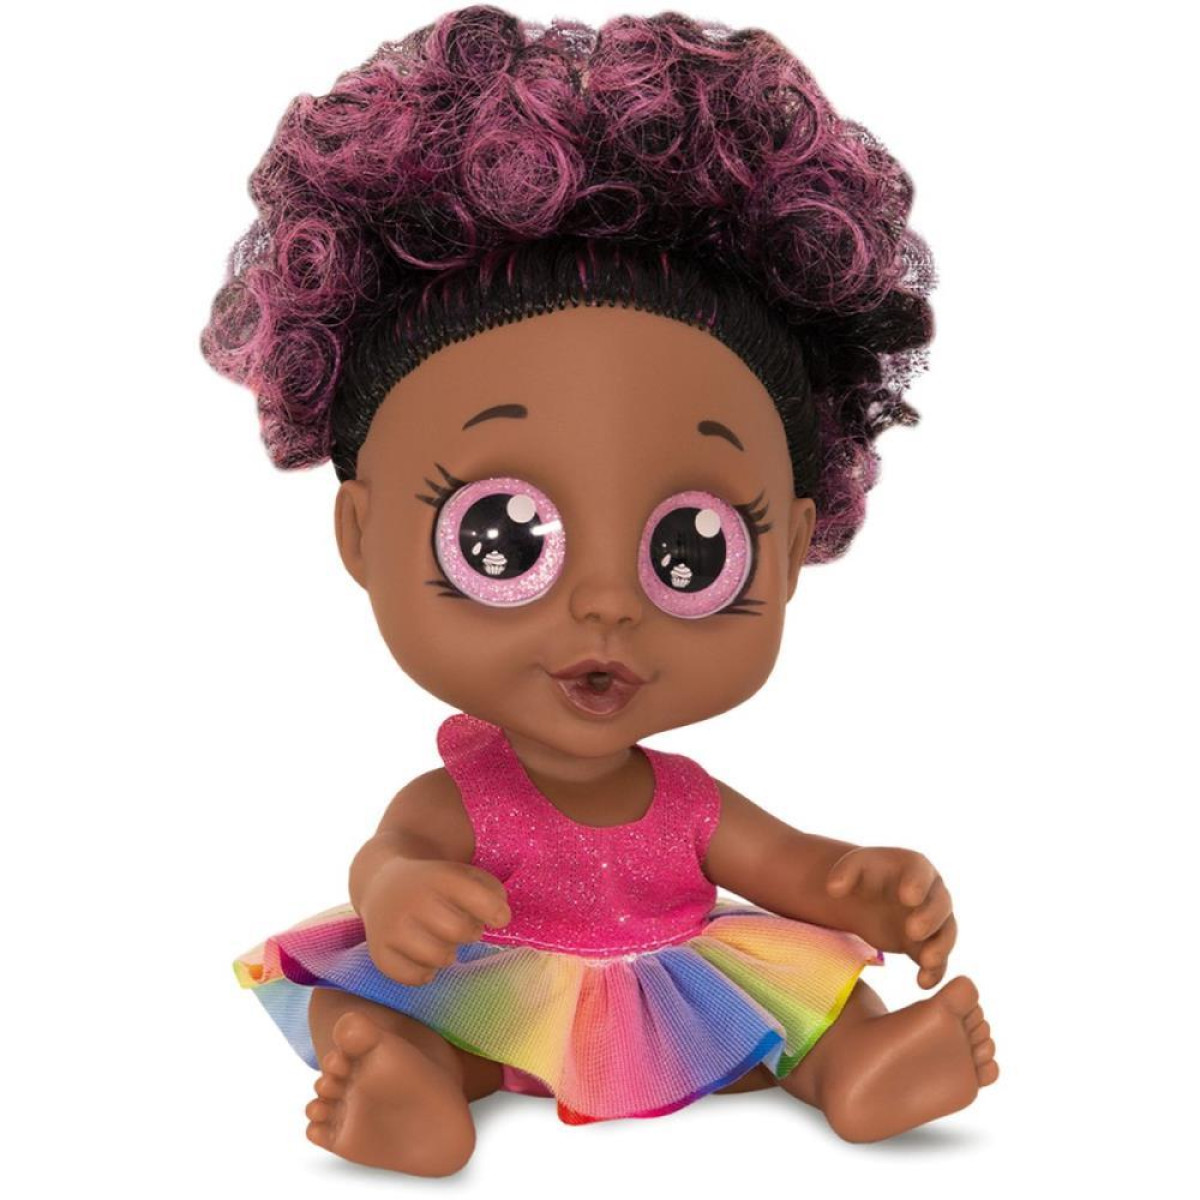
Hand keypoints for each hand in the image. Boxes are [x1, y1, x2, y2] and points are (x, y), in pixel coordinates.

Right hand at [359, 857, 511, 985]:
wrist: (383, 884)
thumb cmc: (436, 884)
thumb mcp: (464, 874)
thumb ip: (491, 891)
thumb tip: (500, 917)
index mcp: (439, 876)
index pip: (476, 897)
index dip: (496, 911)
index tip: (499, 918)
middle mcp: (412, 899)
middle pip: (459, 931)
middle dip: (470, 933)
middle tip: (464, 928)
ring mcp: (392, 926)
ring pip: (438, 958)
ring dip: (449, 954)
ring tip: (443, 941)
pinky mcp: (379, 952)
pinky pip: (414, 978)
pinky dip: (425, 972)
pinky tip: (423, 956)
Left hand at [826, 847, 956, 988]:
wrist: (868, 897)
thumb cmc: (863, 876)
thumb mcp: (851, 868)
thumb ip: (843, 874)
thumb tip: (833, 888)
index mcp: (914, 866)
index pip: (921, 872)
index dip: (917, 884)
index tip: (907, 897)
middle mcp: (932, 892)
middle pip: (940, 904)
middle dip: (930, 918)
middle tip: (912, 931)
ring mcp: (934, 919)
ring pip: (946, 933)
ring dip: (940, 947)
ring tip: (926, 961)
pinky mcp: (929, 943)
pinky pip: (939, 959)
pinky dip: (935, 972)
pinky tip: (923, 983)